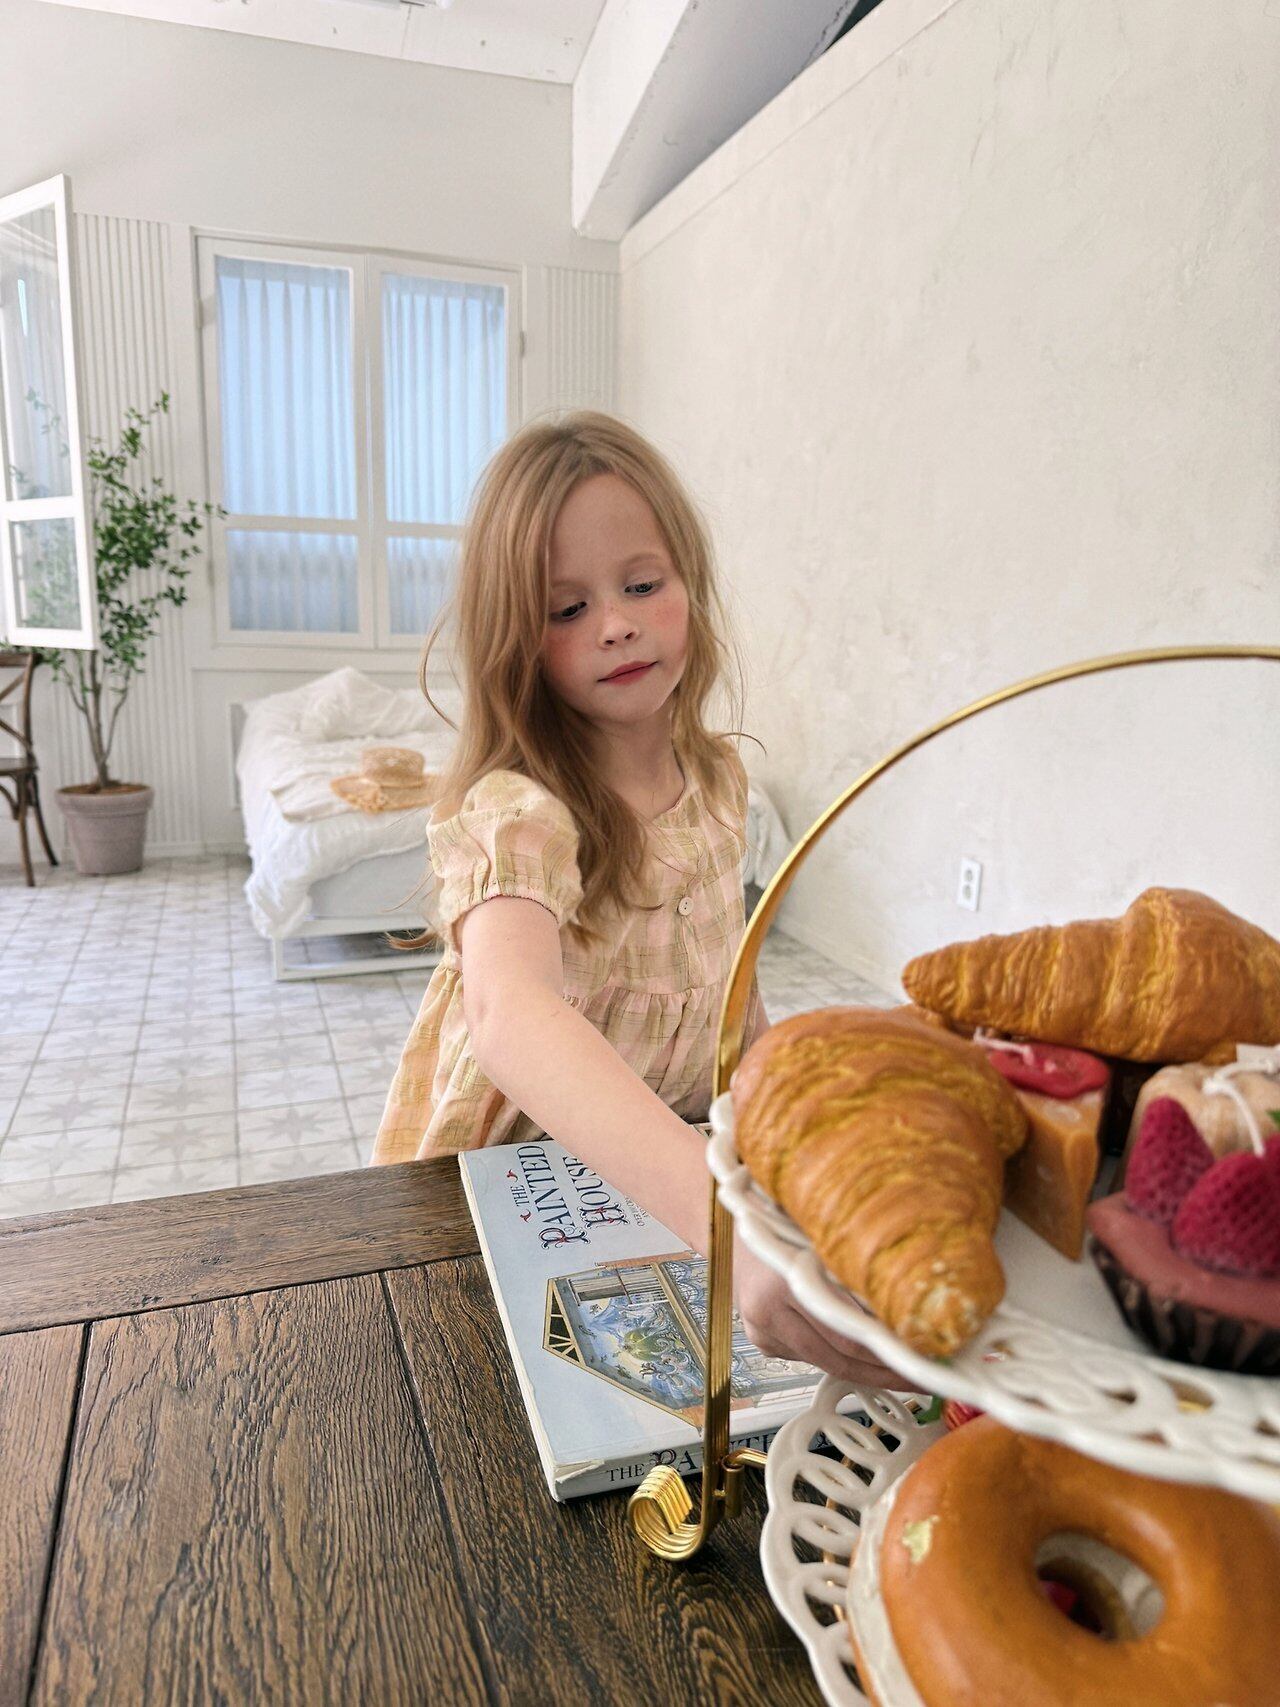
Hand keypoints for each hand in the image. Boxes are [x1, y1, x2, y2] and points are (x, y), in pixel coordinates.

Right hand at [733, 1235, 914, 1390]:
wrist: (735, 1230)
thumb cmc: (785, 1224)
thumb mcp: (823, 1237)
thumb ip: (855, 1270)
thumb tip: (908, 1308)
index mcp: (784, 1280)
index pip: (847, 1333)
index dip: (887, 1353)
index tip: (920, 1360)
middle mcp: (767, 1310)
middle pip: (837, 1357)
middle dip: (881, 1372)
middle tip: (917, 1377)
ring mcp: (761, 1330)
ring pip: (823, 1362)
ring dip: (862, 1370)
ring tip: (897, 1371)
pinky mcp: (761, 1341)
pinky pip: (807, 1356)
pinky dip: (835, 1354)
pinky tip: (858, 1354)